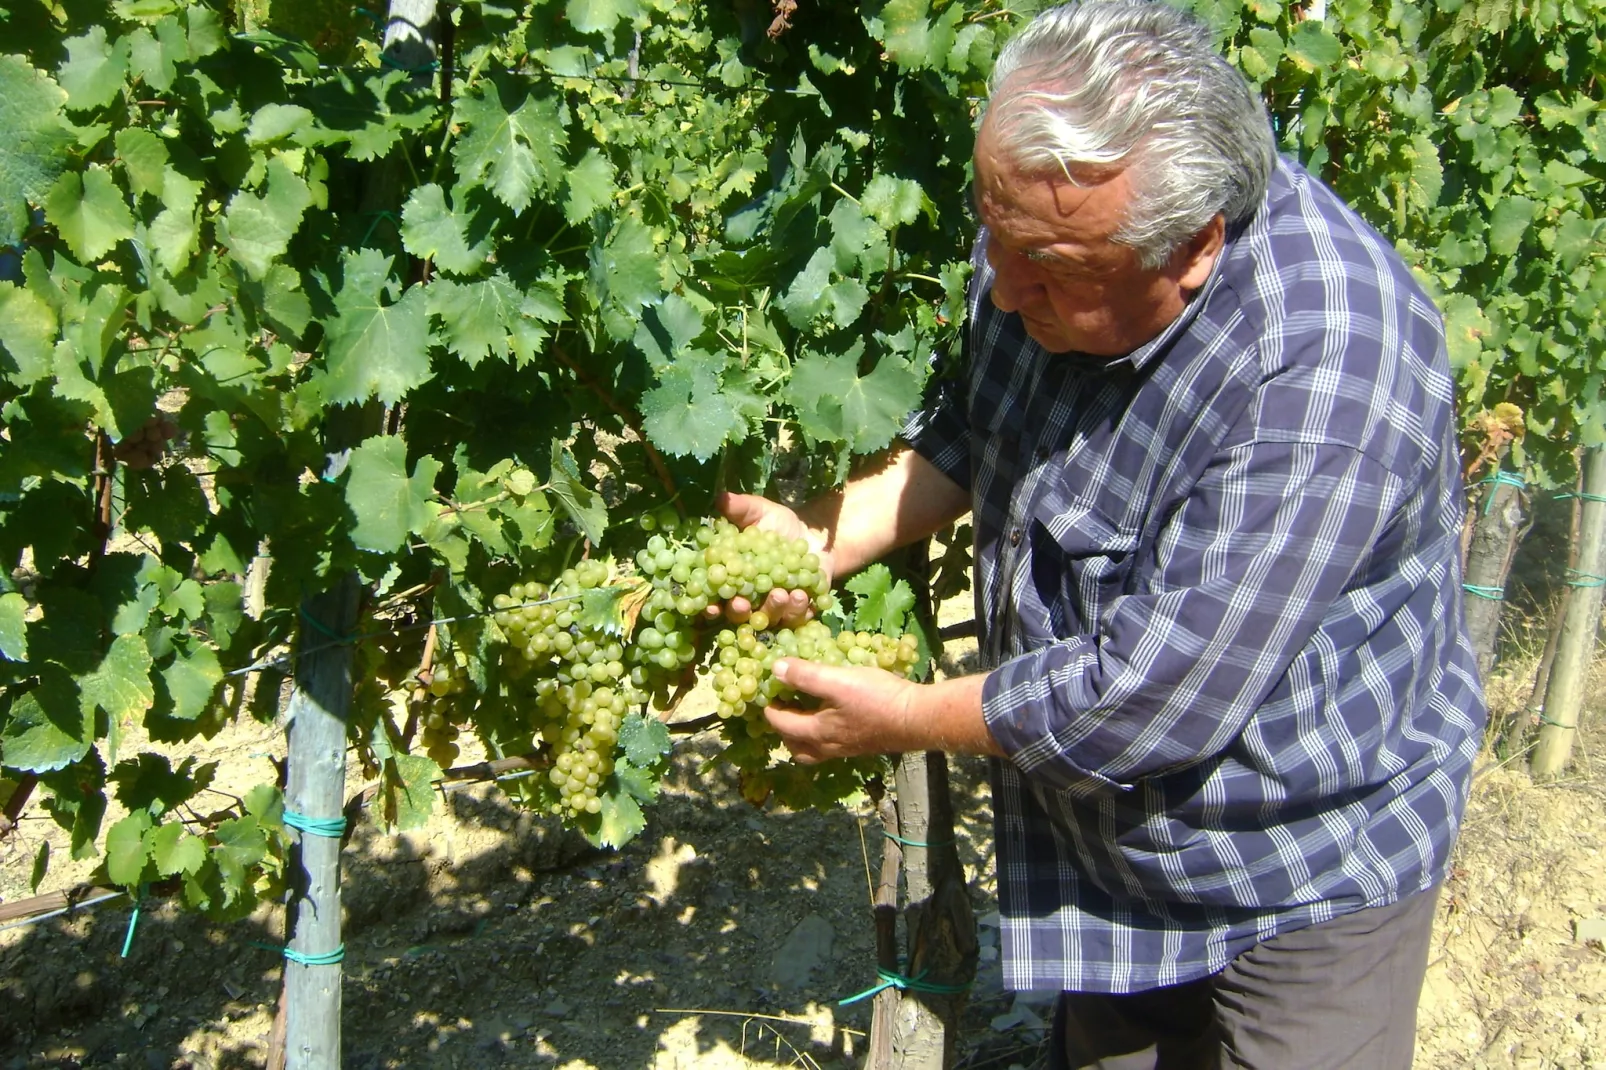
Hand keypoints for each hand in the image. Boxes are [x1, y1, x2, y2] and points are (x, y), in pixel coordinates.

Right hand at [707, 491, 833, 628]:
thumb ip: (742, 508)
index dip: (709, 604)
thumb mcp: (762, 513)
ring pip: (767, 618)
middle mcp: (750, 598)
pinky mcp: (798, 611)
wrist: (816, 536)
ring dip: (771, 609)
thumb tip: (721, 498)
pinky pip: (795, 618)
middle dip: (738, 613)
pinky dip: (797, 610)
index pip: (715, 595)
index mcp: (733, 577)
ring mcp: (774, 608)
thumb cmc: (781, 525)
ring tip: (780, 593)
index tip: (709, 606)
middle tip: (742, 604)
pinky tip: (801, 595)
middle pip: (738, 615)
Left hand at [763, 658, 916, 762]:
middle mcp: (830, 747)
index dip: (770, 708)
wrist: (917, 718)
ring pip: (815, 750)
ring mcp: (848, 749)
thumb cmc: (877, 699)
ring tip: (805, 714)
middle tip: (783, 707)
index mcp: (818, 732)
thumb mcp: (838, 680)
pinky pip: (833, 745)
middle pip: (796, 747)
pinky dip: (824, 734)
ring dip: (804, 735)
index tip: (767, 691)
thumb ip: (806, 676)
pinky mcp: (864, 744)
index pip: (782, 724)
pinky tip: (835, 715)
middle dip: (784, 729)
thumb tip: (776, 669)